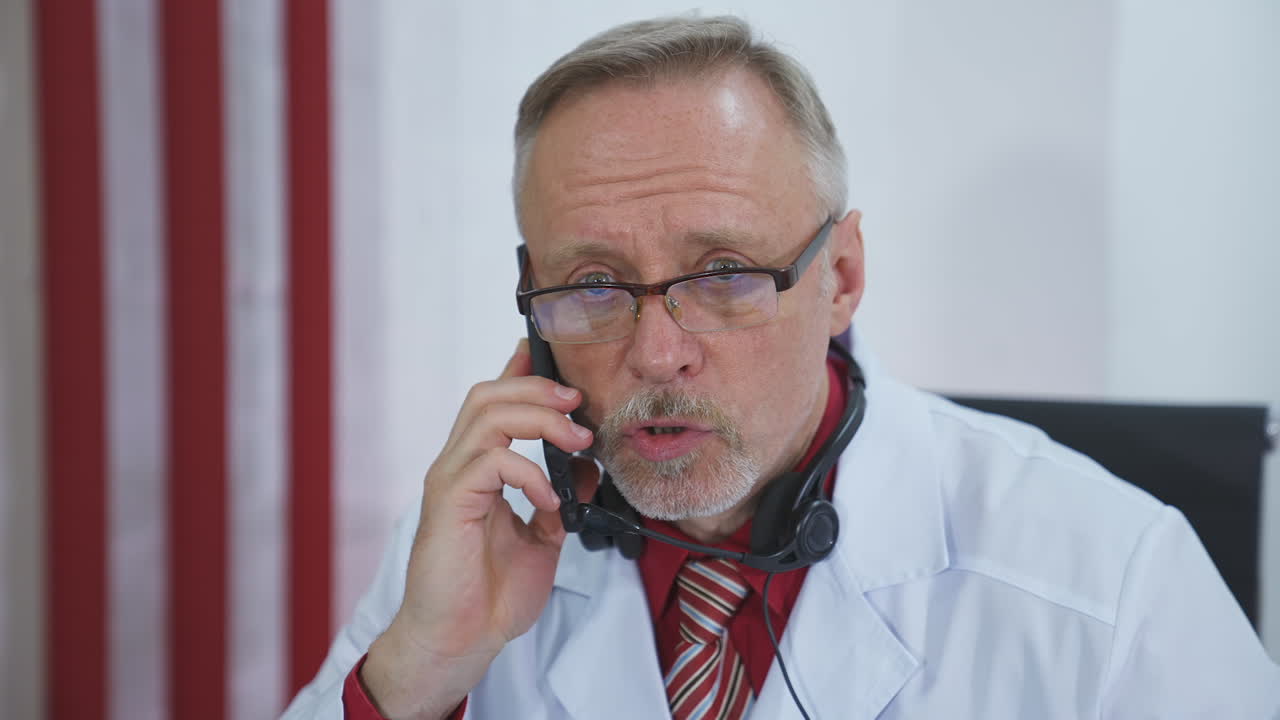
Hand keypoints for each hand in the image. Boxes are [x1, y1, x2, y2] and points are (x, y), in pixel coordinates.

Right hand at [361, 340, 599, 719]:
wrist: (460, 642)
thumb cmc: (490, 595)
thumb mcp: (543, 537)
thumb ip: (560, 496)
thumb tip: (587, 463)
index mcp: (477, 468)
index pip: (493, 401)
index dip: (524, 372)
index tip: (564, 367)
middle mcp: (457, 466)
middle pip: (488, 394)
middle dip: (538, 388)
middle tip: (580, 404)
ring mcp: (449, 482)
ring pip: (486, 415)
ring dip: (540, 419)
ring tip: (576, 443)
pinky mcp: (448, 503)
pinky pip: (489, 461)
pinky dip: (529, 471)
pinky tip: (551, 500)